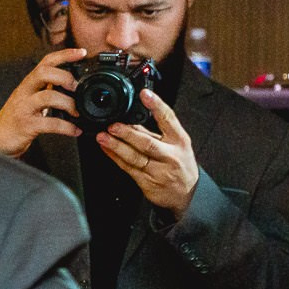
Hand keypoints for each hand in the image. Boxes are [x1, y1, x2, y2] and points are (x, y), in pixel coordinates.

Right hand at [0, 48, 87, 156]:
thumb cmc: (16, 119)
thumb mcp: (30, 99)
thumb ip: (46, 89)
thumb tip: (71, 84)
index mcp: (28, 84)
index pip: (46, 62)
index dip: (64, 55)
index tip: (82, 53)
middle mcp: (25, 92)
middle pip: (43, 73)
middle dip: (65, 77)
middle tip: (77, 88)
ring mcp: (24, 108)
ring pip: (47, 97)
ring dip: (68, 103)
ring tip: (77, 112)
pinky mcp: (26, 125)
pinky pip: (50, 124)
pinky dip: (67, 127)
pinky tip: (75, 130)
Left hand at [97, 90, 200, 215]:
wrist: (186, 194)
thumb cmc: (180, 164)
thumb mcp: (175, 144)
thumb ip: (154, 131)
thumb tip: (131, 118)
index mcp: (179, 140)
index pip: (169, 119)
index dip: (156, 105)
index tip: (145, 94)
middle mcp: (170, 155)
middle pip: (147, 143)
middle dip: (127, 134)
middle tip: (112, 125)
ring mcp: (159, 171)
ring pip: (134, 158)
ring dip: (116, 146)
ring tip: (103, 137)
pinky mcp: (147, 183)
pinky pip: (128, 168)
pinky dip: (115, 158)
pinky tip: (106, 150)